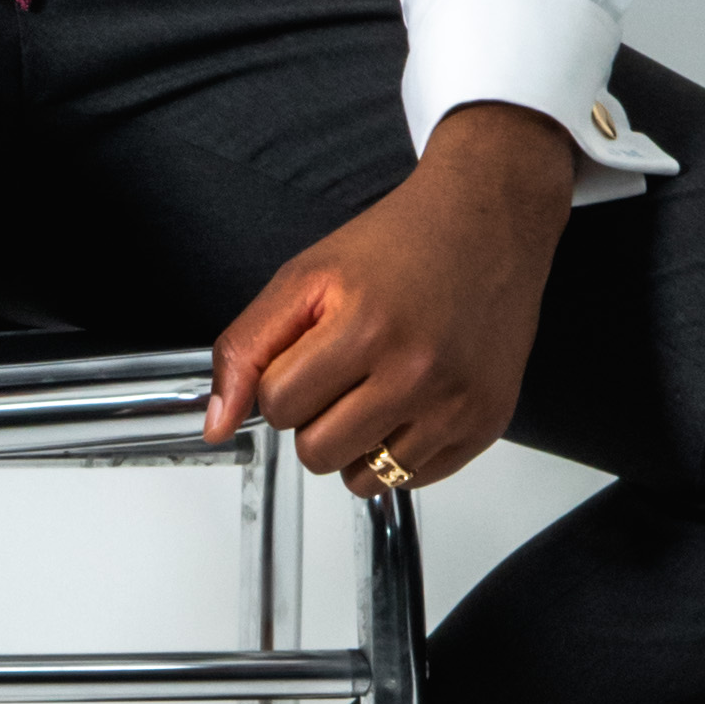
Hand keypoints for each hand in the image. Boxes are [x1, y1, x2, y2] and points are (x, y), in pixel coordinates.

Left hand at [205, 102, 577, 491]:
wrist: (487, 222)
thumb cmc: (399, 243)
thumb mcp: (304, 278)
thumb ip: (247, 348)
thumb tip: (217, 424)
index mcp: (365, 328)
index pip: (278, 406)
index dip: (283, 380)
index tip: (309, 354)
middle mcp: (417, 373)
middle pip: (317, 453)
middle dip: (314, 418)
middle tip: (342, 373)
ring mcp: (456, 405)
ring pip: (363, 479)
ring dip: (355, 443)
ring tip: (376, 389)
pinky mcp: (486, 425)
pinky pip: (411, 481)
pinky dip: (399, 453)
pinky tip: (410, 402)